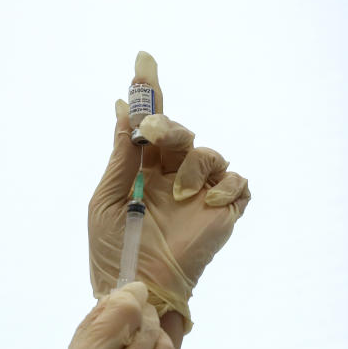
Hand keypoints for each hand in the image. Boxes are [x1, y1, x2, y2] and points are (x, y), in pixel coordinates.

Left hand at [88, 52, 250, 330]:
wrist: (138, 288)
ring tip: (175, 194)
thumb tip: (123, 110)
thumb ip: (121, 156)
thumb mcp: (109, 199)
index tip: (143, 61)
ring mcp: (200, 194)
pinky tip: (204, 201)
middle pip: (180, 133)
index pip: (149, 126)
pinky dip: (224, 186)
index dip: (148, 95)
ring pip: (209, 154)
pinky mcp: (224, 212)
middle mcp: (172, 177)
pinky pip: (238, 182)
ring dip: (192, 165)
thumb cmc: (115, 249)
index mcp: (142, 172)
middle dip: (168, 126)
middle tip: (153, 132)